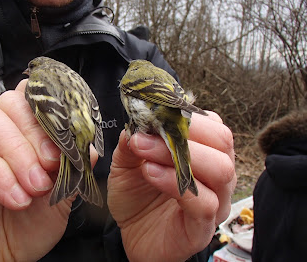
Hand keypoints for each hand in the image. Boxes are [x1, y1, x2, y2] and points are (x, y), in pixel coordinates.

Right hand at [0, 80, 85, 260]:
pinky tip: (14, 198)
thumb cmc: (25, 227)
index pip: (29, 99)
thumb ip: (72, 167)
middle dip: (35, 135)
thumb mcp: (59, 196)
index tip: (68, 145)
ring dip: (16, 153)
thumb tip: (90, 147)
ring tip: (34, 188)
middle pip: (8, 102)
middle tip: (50, 168)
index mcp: (14, 133)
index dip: (51, 115)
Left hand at [108, 112, 235, 261]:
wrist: (131, 233)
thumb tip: (138, 120)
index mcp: (204, 152)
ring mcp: (216, 201)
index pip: (212, 124)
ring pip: (220, 169)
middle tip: (144, 136)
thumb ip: (133, 141)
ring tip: (145, 157)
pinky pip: (204, 203)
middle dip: (183, 133)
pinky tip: (150, 174)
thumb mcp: (127, 162)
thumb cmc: (136, 194)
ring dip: (180, 156)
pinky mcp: (204, 227)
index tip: (151, 115)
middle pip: (222, 141)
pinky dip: (175, 183)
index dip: (184, 116)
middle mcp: (217, 175)